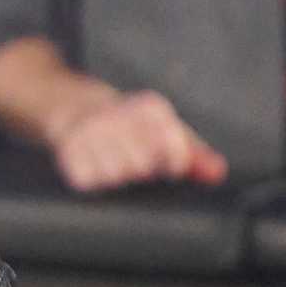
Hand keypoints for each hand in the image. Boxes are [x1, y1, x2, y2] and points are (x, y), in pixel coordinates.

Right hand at [53, 88, 227, 191]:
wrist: (75, 105)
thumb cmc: (130, 126)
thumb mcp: (166, 131)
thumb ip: (195, 155)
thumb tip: (217, 174)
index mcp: (150, 109)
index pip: (171, 142)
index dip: (175, 163)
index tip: (170, 169)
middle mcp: (119, 115)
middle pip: (142, 163)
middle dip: (143, 171)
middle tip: (138, 167)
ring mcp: (91, 132)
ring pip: (115, 173)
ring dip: (118, 178)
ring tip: (117, 169)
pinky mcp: (68, 148)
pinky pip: (87, 179)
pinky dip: (94, 181)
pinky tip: (97, 171)